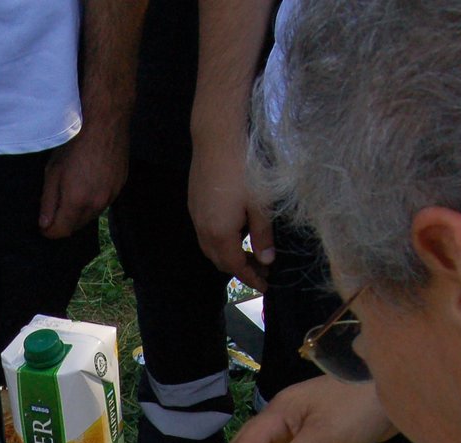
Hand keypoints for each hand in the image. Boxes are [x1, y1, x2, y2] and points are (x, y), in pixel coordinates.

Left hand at [39, 123, 128, 238]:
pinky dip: (93, 200)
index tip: (42, 226)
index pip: (61, 232)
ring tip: (71, 193)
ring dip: (79, 212)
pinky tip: (88, 183)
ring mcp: (111, 196)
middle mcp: (96, 204)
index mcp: (77, 202)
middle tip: (54, 209)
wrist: (105, 123)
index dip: (49, 232)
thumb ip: (48, 202)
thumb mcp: (53, 172)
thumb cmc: (74, 143)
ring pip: (91, 215)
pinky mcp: (120, 186)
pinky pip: (103, 202)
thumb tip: (44, 225)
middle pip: (77, 226)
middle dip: (64, 223)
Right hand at [188, 143, 272, 289]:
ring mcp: (195, 215)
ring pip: (210, 247)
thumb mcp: (261, 205)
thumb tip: (267, 260)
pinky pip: (205, 232)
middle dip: (239, 269)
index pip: (235, 266)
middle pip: (219, 261)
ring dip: (228, 254)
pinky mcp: (194, 202)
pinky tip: (235, 229)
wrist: (217, 138)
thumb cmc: (243, 170)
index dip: (252, 278)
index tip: (266, 286)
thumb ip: (263, 236)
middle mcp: (203, 229)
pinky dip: (220, 240)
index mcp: (220, 234)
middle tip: (262, 269)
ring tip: (249, 252)